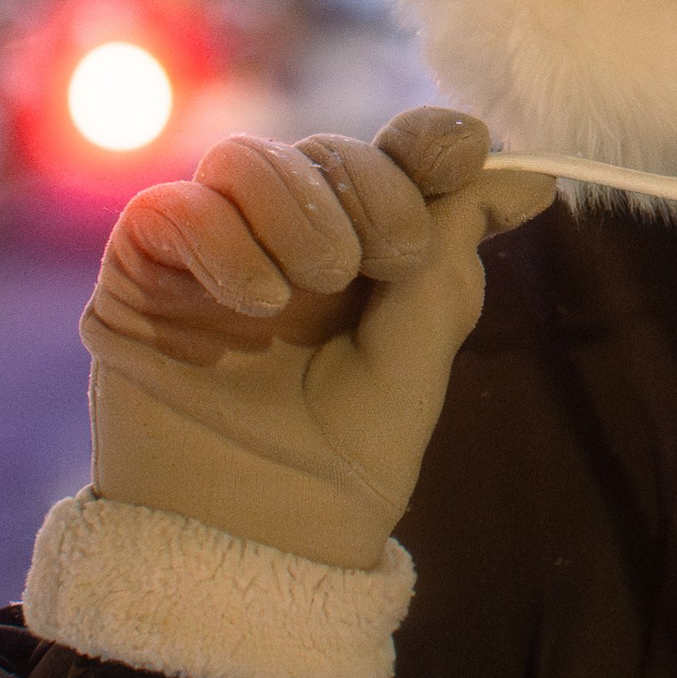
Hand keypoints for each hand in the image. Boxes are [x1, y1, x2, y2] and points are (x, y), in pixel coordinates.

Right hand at [81, 109, 553, 570]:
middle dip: (373, 189)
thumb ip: (451, 253)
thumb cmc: (345, 457)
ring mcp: (211, 248)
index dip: (428, 140)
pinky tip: (258, 302)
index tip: (462, 153)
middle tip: (390, 260)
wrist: (257, 537)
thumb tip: (533, 177)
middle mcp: (286, 235)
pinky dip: (223, 240)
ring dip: (299, 210)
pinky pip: (175, 207)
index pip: (393, 153)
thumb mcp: (419, 351)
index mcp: (363, 246)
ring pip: (248, 160)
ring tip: (315, 285)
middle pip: (329, 149)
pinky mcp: (144, 271)